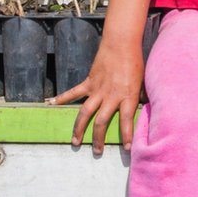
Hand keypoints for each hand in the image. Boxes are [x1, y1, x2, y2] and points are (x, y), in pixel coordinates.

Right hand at [48, 39, 143, 155]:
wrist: (121, 44)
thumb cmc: (135, 63)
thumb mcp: (142, 82)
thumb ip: (140, 97)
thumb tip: (146, 109)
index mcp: (127, 97)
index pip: (126, 120)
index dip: (127, 135)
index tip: (127, 148)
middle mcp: (111, 96)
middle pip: (101, 122)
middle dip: (98, 139)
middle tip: (97, 152)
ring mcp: (98, 90)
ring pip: (85, 113)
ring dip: (79, 129)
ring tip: (76, 142)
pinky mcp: (89, 82)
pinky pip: (74, 93)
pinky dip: (62, 98)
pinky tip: (51, 105)